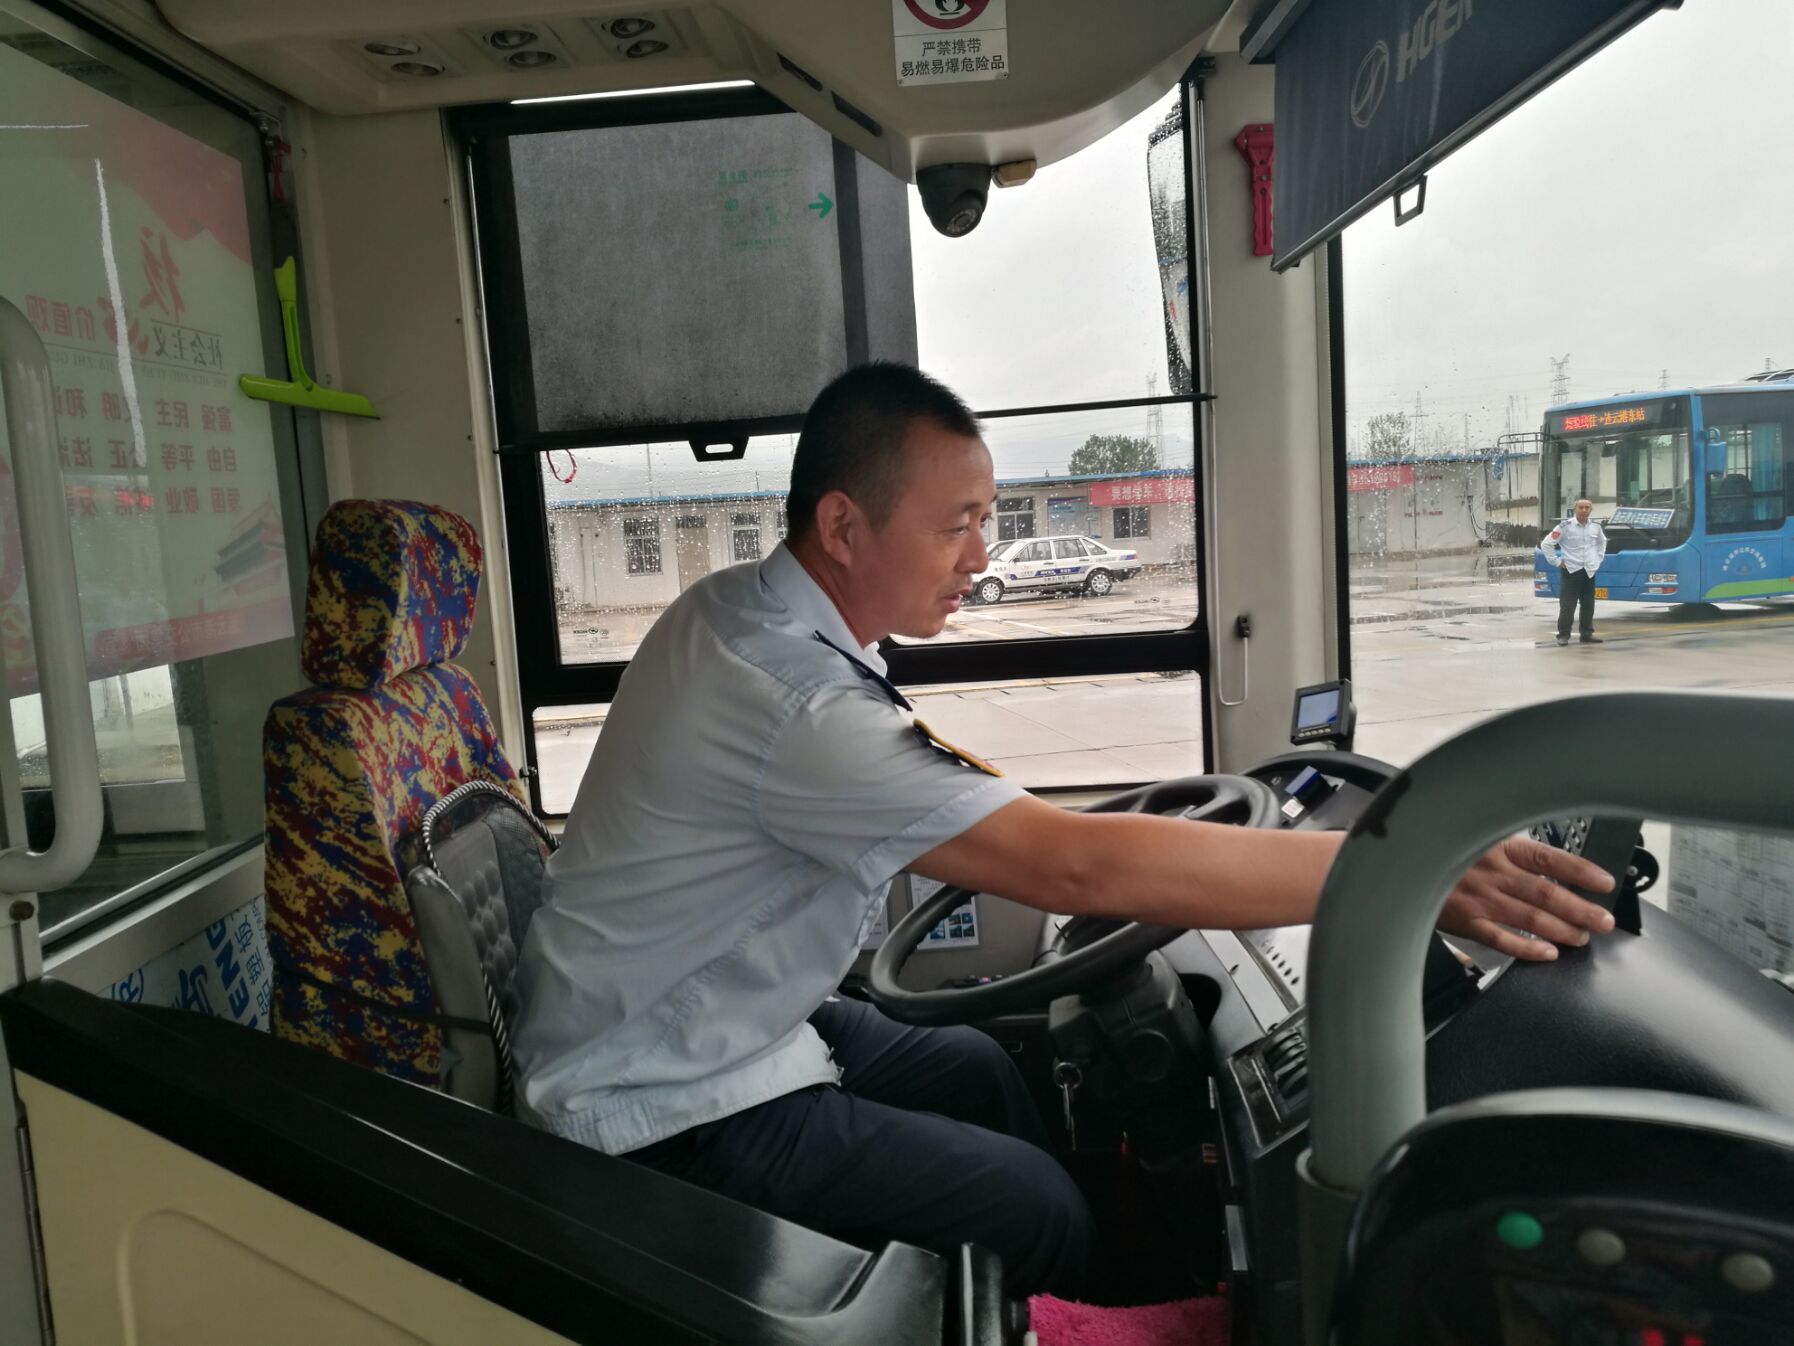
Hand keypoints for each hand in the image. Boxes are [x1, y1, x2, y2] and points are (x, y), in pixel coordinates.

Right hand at [1437, 834, 1616, 961]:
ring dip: (1562, 930)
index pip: (1549, 858)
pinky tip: (1548, 953)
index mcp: (1500, 848)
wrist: (1407, 867)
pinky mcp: (1467, 922)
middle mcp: (1493, 873)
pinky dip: (1527, 948)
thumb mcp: (1480, 841)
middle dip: (1581, 909)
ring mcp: (1480, 899)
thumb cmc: (1448, 854)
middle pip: (1546, 892)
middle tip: (1603, 921)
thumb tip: (1557, 870)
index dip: (1580, 871)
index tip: (1604, 882)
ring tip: (1582, 938)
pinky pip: (1502, 939)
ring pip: (1531, 918)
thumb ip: (1514, 853)